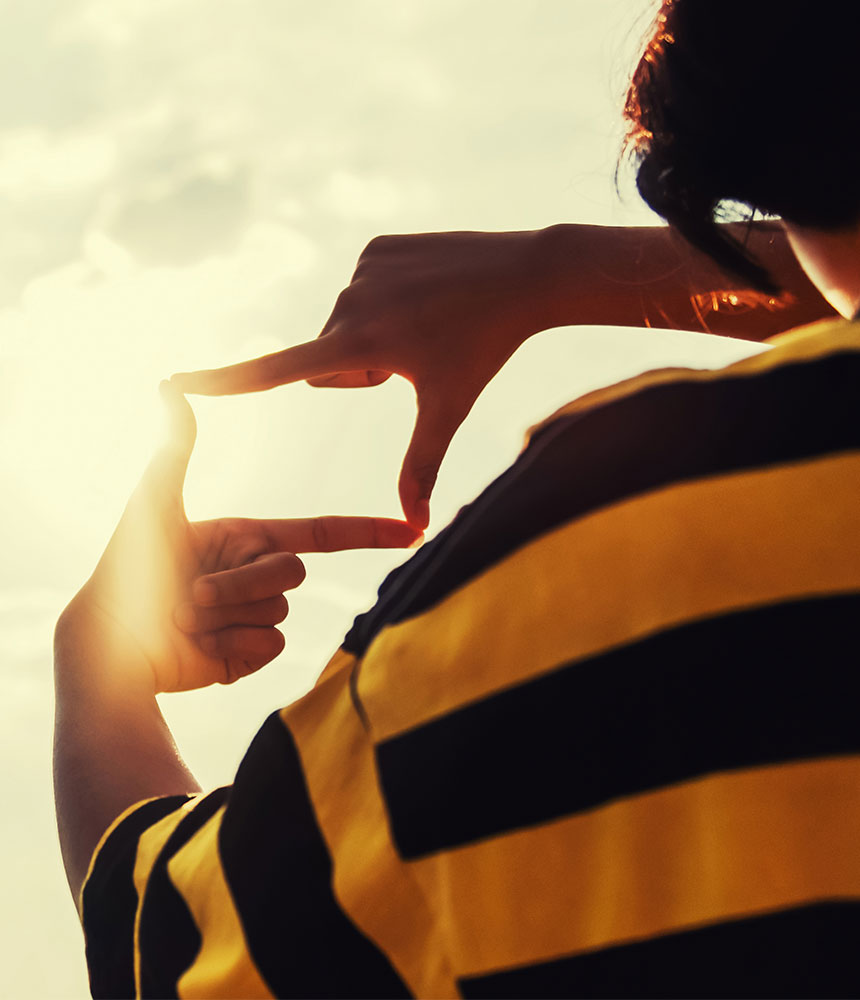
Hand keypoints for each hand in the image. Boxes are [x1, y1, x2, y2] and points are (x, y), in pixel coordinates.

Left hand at [57, 381, 419, 693]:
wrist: (108, 643)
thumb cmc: (126, 569)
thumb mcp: (154, 503)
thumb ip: (175, 448)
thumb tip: (170, 385)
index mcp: (245, 537)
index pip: (320, 533)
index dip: (367, 531)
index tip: (413, 529)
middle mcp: (254, 574)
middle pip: (292, 571)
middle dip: (242, 582)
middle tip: (190, 592)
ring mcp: (253, 617)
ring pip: (279, 609)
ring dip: (227, 613)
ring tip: (184, 616)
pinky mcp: (247, 655)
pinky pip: (270, 646)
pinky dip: (234, 646)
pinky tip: (200, 646)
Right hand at [171, 230, 547, 528]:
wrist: (524, 275)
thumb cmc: (484, 348)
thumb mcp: (448, 408)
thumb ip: (422, 466)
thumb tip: (416, 527)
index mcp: (358, 342)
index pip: (277, 370)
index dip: (223, 381)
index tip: (175, 382)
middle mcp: (348, 301)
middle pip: (329, 360)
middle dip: (360, 370)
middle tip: (416, 356)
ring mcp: (362, 268)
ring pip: (347, 325)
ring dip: (375, 336)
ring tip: (427, 324)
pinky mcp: (376, 246)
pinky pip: (364, 291)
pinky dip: (388, 300)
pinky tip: (428, 295)